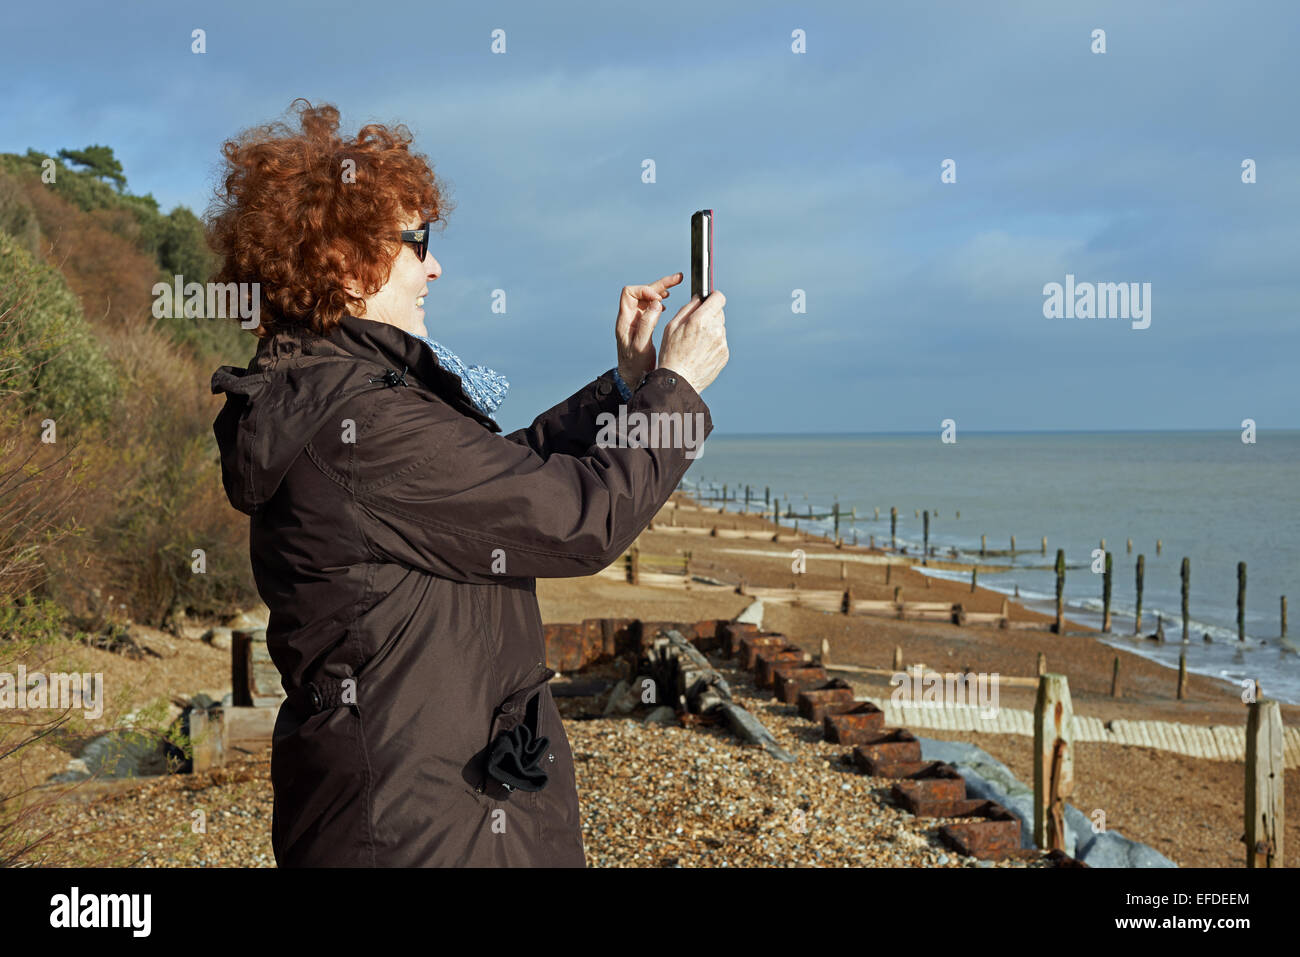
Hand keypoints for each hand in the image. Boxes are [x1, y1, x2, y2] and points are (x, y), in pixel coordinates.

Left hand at [615, 272, 682, 387]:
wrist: (631, 377)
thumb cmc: (635, 366)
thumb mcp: (641, 347)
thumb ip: (647, 325)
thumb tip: (657, 304)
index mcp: (625, 320)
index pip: (630, 292)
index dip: (645, 291)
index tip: (660, 298)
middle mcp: (629, 317)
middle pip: (641, 292)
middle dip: (659, 284)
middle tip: (678, 278)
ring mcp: (635, 320)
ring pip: (647, 298)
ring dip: (661, 290)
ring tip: (676, 284)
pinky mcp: (642, 324)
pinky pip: (650, 306)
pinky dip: (660, 300)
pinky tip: (668, 303)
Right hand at [657, 290, 727, 393]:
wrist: (678, 381)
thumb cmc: (671, 353)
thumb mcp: (672, 326)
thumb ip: (688, 308)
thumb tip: (699, 298)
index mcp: (700, 320)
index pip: (719, 298)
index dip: (713, 297)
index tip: (709, 300)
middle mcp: (715, 330)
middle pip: (719, 312)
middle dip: (709, 315)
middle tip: (696, 326)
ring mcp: (722, 343)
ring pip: (720, 328)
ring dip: (711, 330)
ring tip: (696, 343)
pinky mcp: (725, 355)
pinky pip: (721, 342)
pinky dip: (713, 344)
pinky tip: (701, 353)